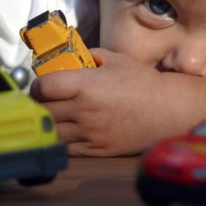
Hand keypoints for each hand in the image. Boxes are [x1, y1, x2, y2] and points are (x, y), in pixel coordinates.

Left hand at [30, 48, 188, 156]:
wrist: (168, 110)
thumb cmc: (143, 82)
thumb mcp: (117, 59)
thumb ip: (91, 56)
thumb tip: (72, 58)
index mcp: (85, 85)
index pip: (43, 87)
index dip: (37, 86)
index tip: (41, 86)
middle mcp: (84, 110)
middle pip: (44, 110)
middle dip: (40, 105)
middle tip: (44, 101)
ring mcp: (90, 132)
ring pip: (52, 132)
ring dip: (48, 124)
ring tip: (53, 117)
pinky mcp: (97, 149)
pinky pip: (67, 149)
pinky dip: (62, 141)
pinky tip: (66, 132)